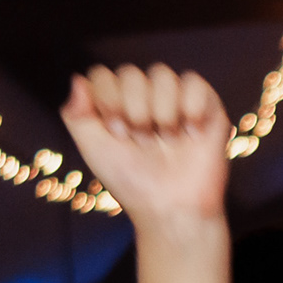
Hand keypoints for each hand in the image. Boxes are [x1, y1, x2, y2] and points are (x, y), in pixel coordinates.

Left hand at [63, 64, 232, 234]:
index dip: (107, 101)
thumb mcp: (93, 151)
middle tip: (143, 141)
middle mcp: (146, 99)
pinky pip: (195, 83)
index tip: (117, 134)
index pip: (103, 76)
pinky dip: (191, 105)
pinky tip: (191, 132)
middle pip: (130, 73)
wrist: (173, 209)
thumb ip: (76, 115)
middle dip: (133, 109)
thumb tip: (78, 80)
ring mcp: (176, 101)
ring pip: (162, 74)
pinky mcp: (207, 108)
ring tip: (169, 140)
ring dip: (161, 111)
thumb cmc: (134, 184)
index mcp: (117, 106)